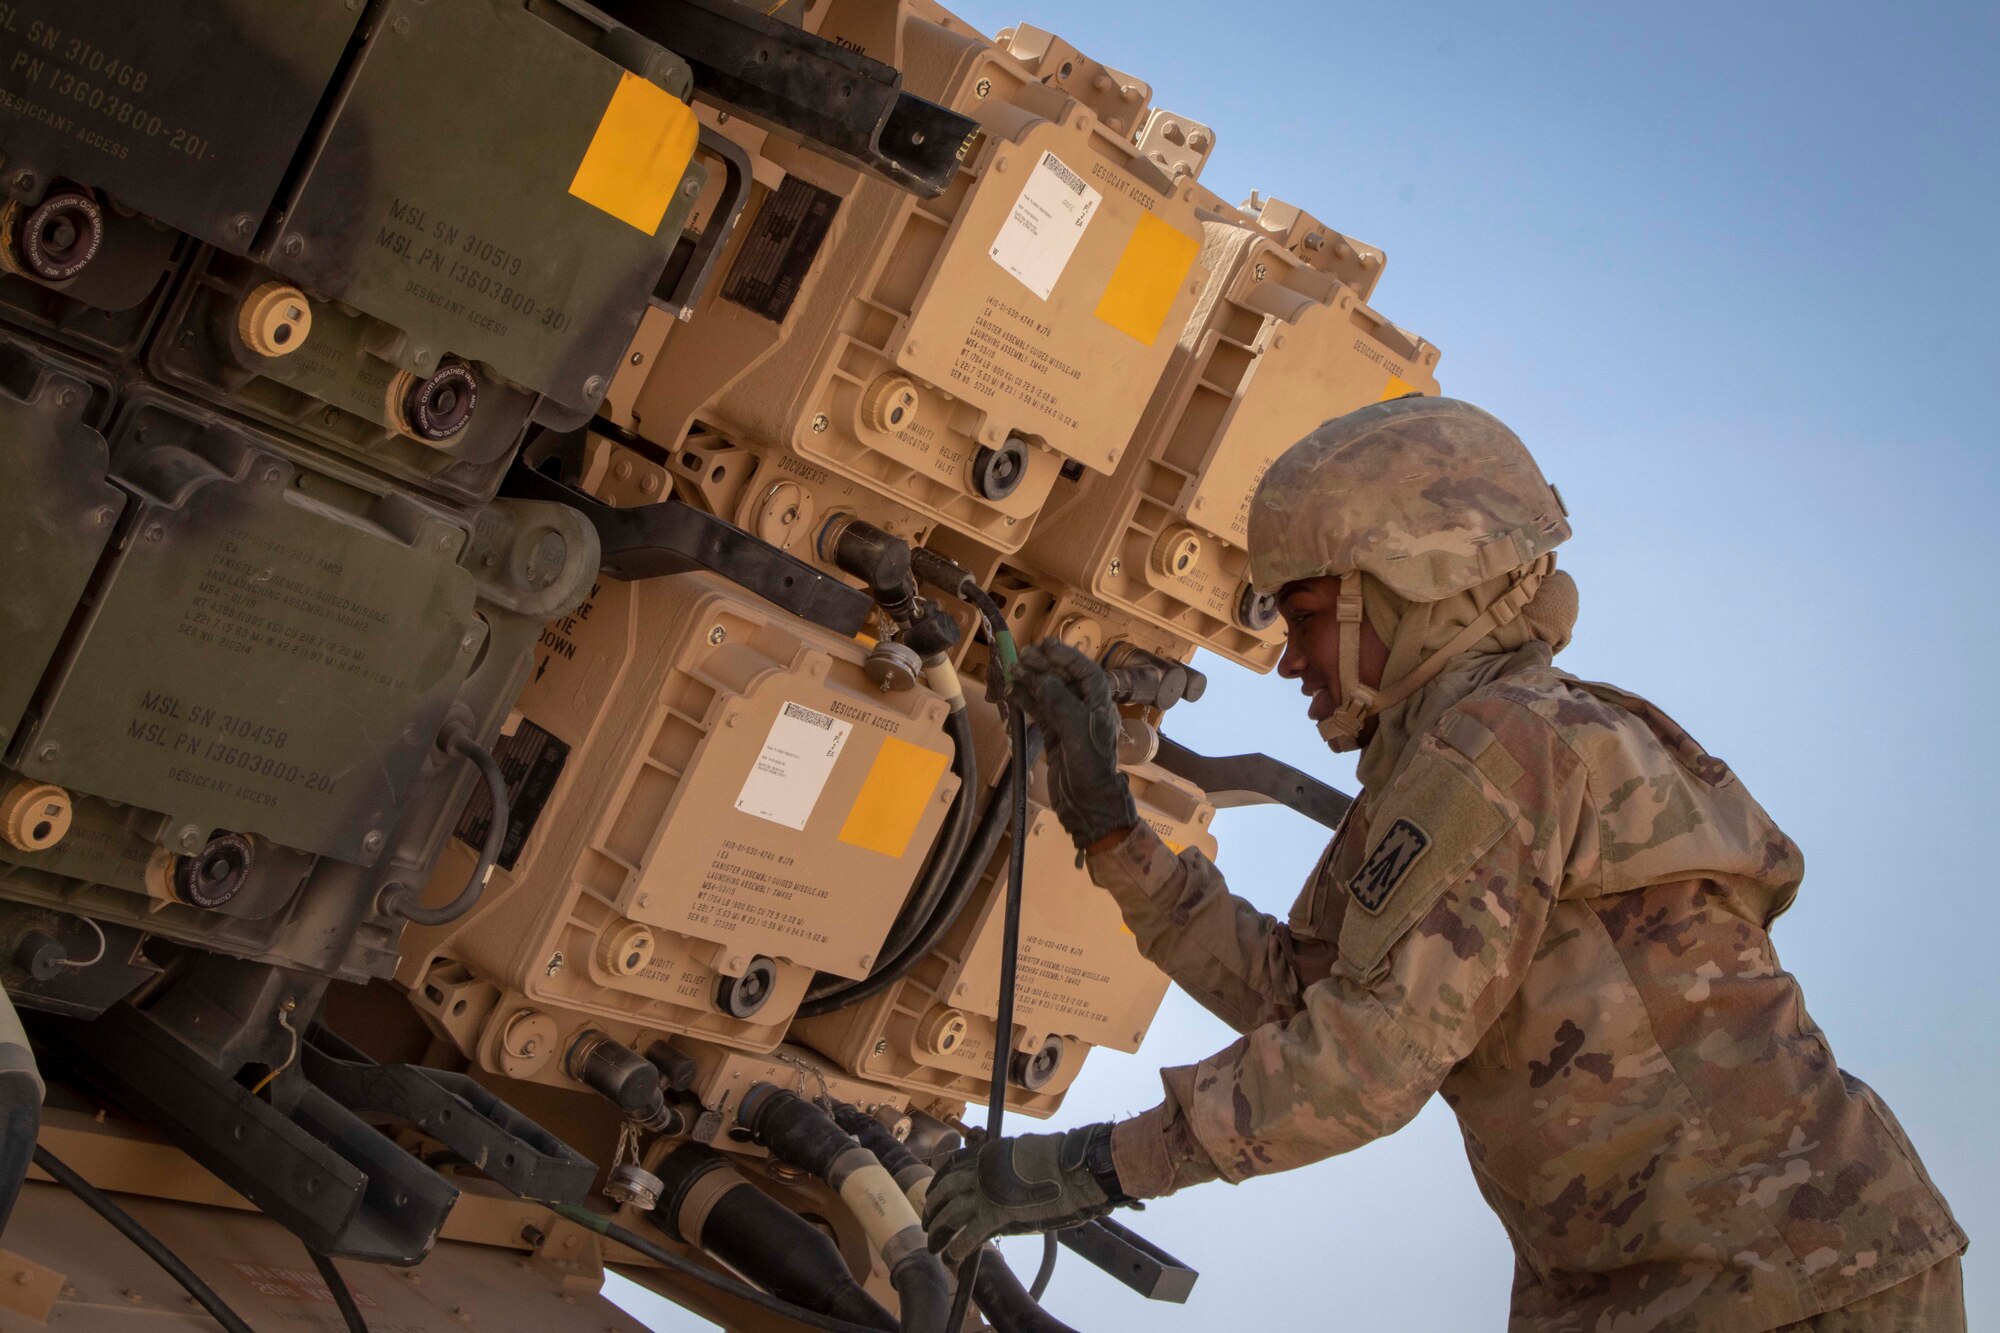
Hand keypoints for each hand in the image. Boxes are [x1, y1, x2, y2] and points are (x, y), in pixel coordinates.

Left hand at [923, 1126, 1117, 1265]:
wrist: (1073, 1168)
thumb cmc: (1059, 1160)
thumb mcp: (1024, 1152)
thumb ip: (1007, 1165)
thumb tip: (1004, 1178)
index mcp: (987, 1153)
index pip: (952, 1167)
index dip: (938, 1182)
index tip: (932, 1193)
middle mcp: (980, 1171)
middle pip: (944, 1191)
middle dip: (933, 1210)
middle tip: (928, 1223)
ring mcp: (985, 1193)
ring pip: (949, 1215)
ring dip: (938, 1232)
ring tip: (934, 1246)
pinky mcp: (995, 1215)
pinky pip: (968, 1236)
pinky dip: (957, 1249)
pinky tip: (953, 1257)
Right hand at [1010, 641, 1137, 851]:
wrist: (1088, 804)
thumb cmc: (1091, 767)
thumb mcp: (1077, 730)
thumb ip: (1059, 701)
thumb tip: (1041, 678)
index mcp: (1099, 702)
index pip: (1083, 669)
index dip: (1065, 655)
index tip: (1045, 644)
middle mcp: (1085, 707)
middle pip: (1063, 678)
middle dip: (1043, 666)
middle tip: (1021, 656)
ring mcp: (1068, 721)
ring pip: (1047, 693)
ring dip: (1030, 681)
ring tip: (1012, 670)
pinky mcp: (1055, 735)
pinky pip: (1039, 711)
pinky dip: (1025, 700)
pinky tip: (1011, 691)